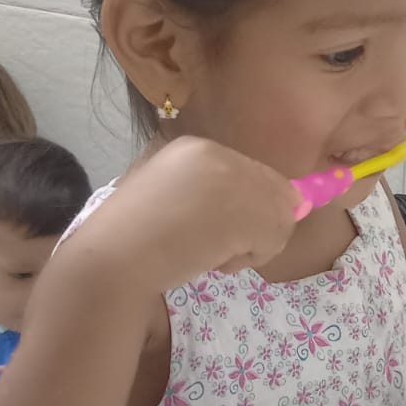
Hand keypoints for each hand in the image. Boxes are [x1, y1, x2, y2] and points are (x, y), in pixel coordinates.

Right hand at [68, 137, 302, 295]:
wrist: (113, 257)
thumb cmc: (129, 240)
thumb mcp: (169, 202)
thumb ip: (215, 199)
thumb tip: (293, 205)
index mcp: (191, 147)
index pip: (248, 175)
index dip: (239, 210)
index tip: (205, 229)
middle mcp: (218, 152)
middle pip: (271, 191)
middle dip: (249, 227)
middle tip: (206, 244)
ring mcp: (236, 176)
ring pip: (277, 217)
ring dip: (249, 245)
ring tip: (206, 252)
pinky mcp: (248, 206)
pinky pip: (275, 238)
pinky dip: (251, 258)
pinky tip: (212, 258)